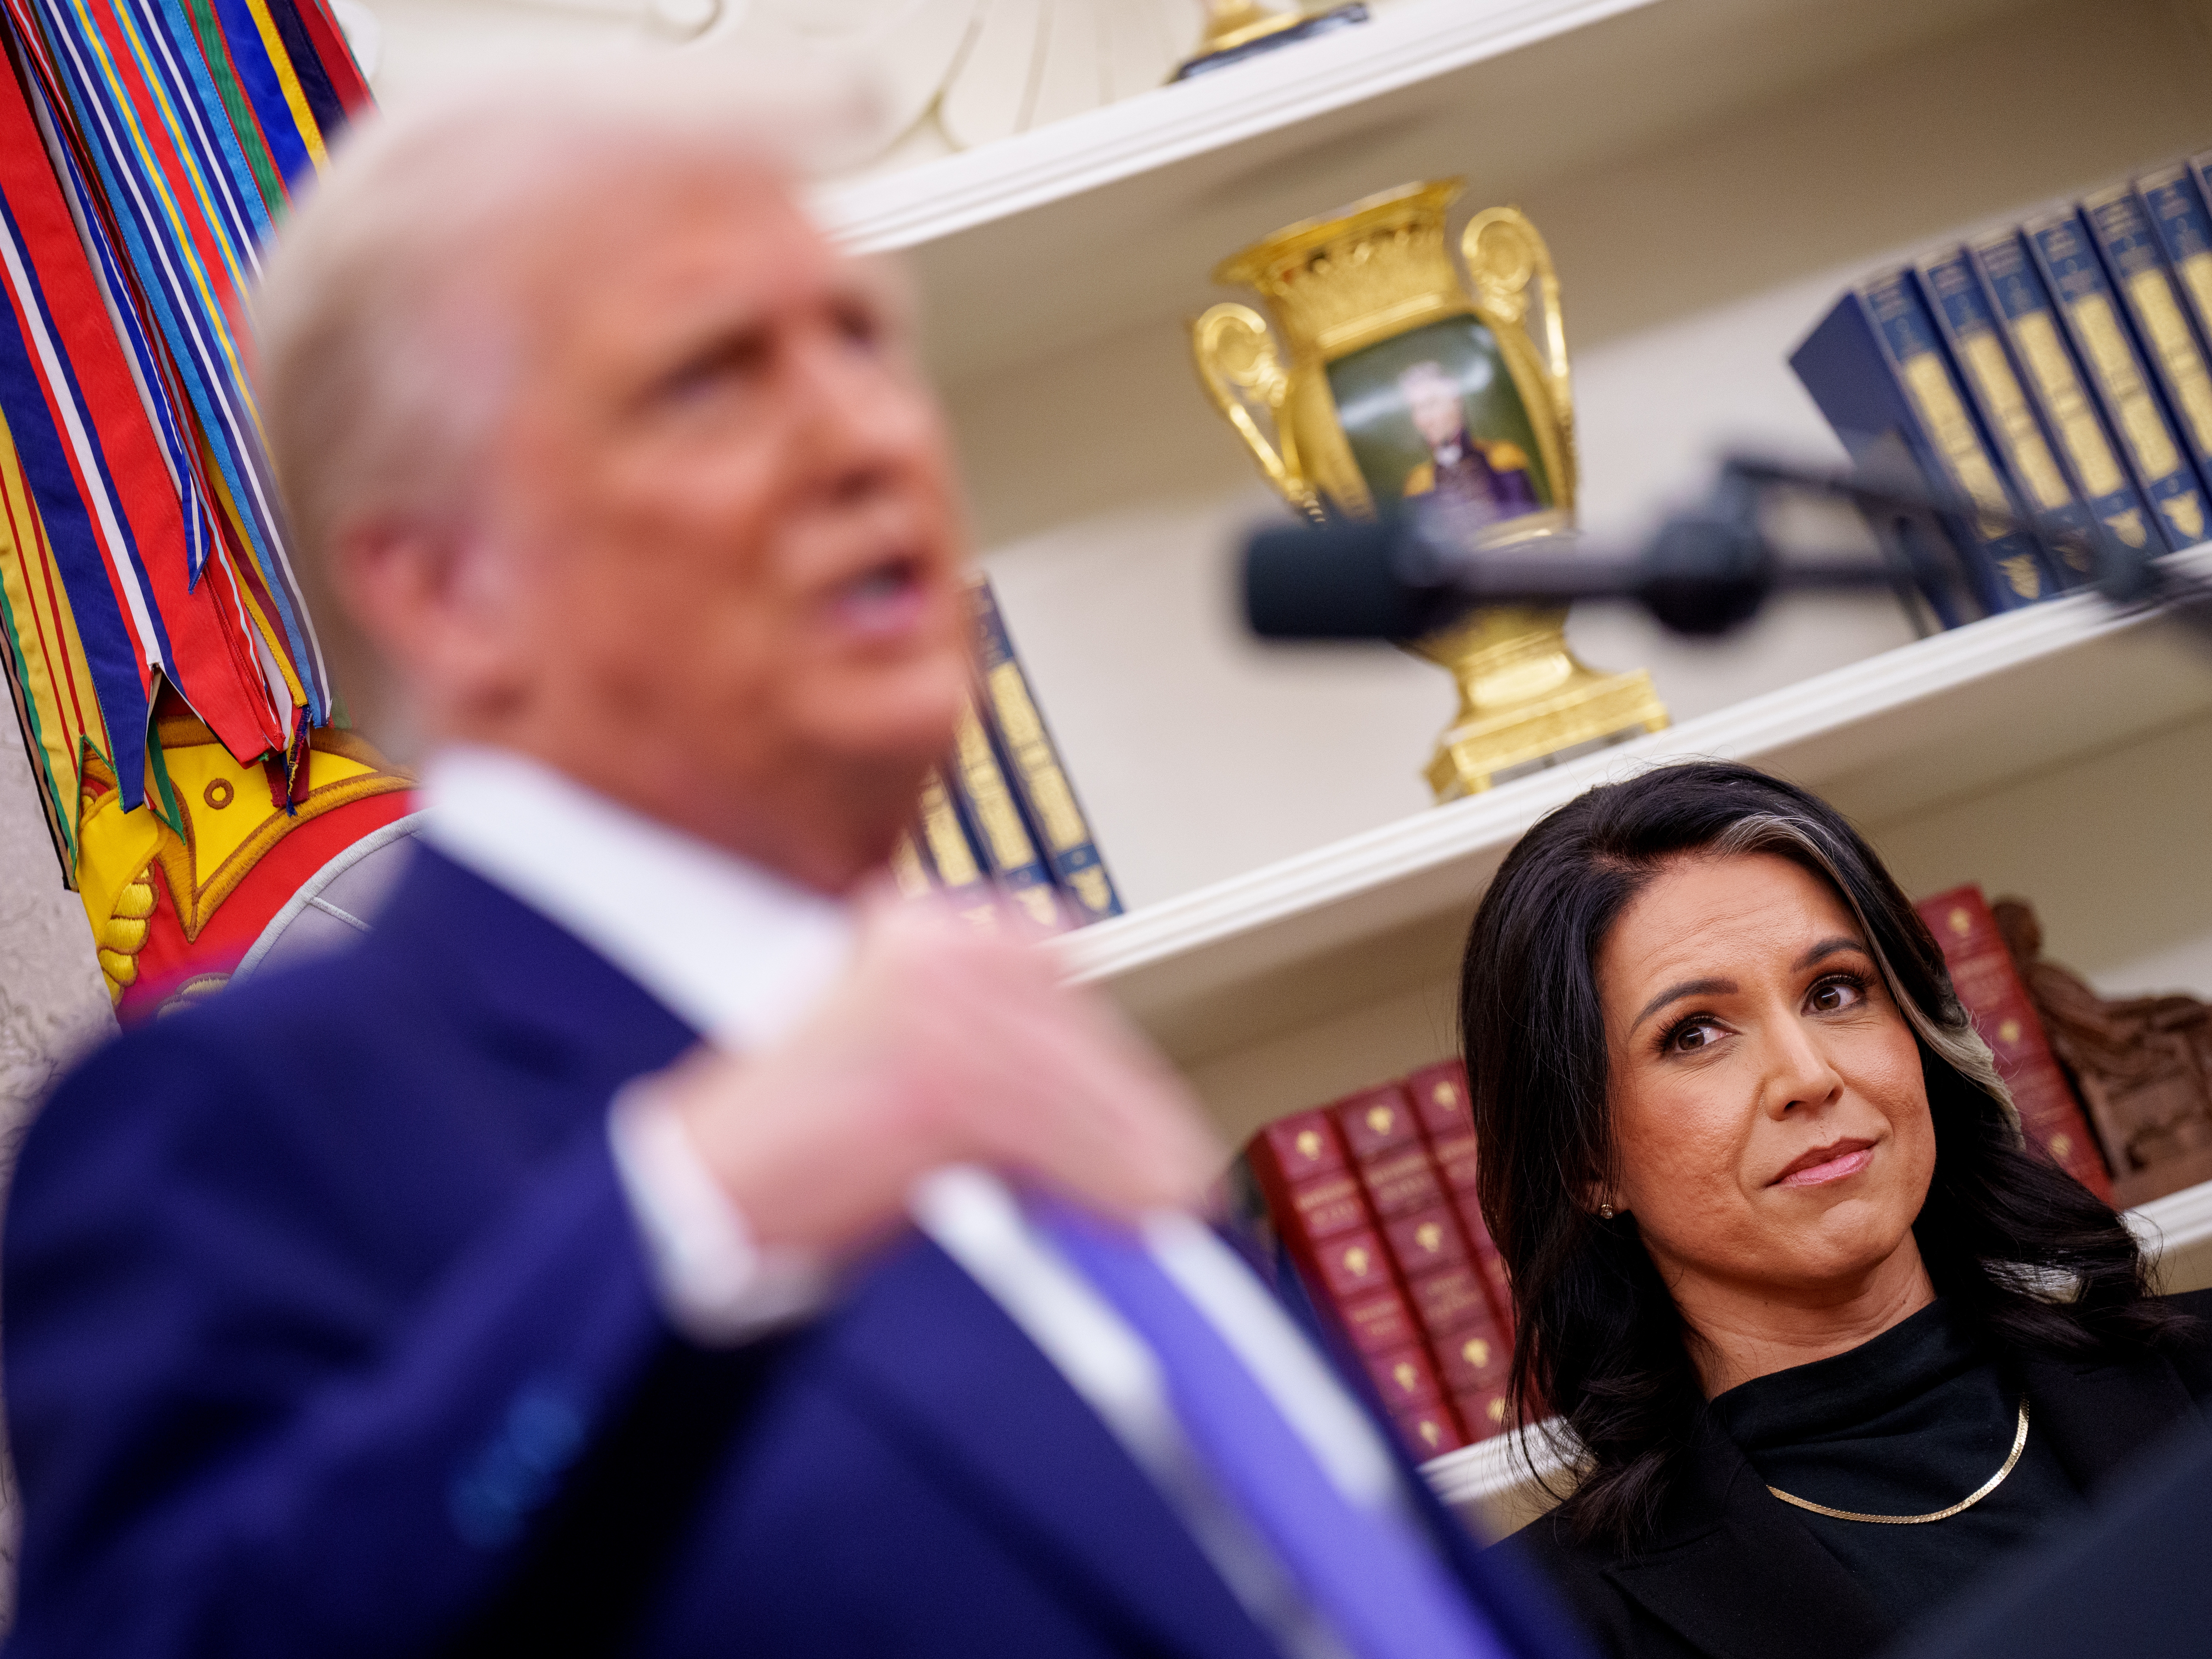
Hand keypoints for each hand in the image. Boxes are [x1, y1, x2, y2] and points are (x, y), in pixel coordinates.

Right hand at [653, 886, 1220, 1257]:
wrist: (706, 1185)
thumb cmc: (802, 1134)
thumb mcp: (908, 1053)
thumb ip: (999, 1048)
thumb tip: (1112, 1103)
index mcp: (924, 920)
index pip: (1057, 973)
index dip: (1110, 1059)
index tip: (1155, 1116)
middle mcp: (935, 940)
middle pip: (1076, 1030)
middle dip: (1130, 1112)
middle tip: (1181, 1174)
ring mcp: (936, 1002)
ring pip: (1071, 1086)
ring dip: (1130, 1154)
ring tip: (1174, 1202)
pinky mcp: (939, 1073)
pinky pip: (1051, 1133)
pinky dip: (1105, 1179)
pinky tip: (1140, 1212)